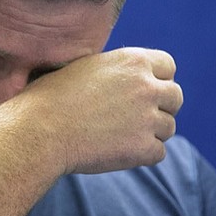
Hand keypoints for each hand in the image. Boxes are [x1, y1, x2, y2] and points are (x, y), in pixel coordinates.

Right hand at [16, 47, 182, 174]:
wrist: (39, 130)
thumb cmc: (51, 98)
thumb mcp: (85, 67)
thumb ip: (116, 71)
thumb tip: (131, 79)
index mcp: (132, 60)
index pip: (168, 66)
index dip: (157, 80)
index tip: (143, 92)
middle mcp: (146, 86)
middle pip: (175, 97)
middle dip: (161, 107)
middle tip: (135, 118)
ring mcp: (148, 117)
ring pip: (168, 128)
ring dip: (150, 133)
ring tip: (118, 136)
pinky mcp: (144, 147)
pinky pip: (158, 153)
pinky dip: (142, 155)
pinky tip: (117, 151)